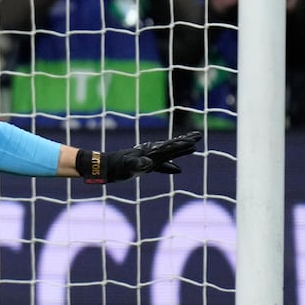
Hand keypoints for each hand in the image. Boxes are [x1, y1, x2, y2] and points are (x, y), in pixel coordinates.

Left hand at [76, 131, 201, 183]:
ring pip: (168, 153)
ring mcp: (149, 158)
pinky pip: (162, 165)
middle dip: (186, 141)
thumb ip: (138, 164)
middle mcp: (151, 152)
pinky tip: (178, 170)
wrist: (106, 167)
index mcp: (150, 152)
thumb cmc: (116, 167)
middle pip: (172, 146)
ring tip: (192, 147)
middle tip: (199, 135)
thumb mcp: (127, 166)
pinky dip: (171, 166)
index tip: (195, 139)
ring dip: (180, 150)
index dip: (183, 144)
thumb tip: (148, 163)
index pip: (170, 147)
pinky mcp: (145, 164)